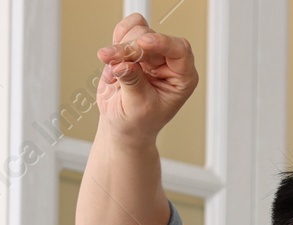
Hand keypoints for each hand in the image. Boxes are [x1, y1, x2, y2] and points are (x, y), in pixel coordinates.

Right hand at [93, 14, 198, 147]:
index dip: (162, 42)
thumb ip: (132, 82)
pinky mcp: (134, 49)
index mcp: (182, 78)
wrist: (122, 125)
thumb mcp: (138, 106)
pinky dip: (114, 43)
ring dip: (120, 47)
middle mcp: (169, 63)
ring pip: (137, 31)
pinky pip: (125, 30)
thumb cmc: (138, 122)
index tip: (143, 43)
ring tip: (112, 72)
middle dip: (130, 48)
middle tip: (112, 59)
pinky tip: (110, 62)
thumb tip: (122, 63)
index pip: (180, 50)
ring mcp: (151, 54)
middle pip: (152, 38)